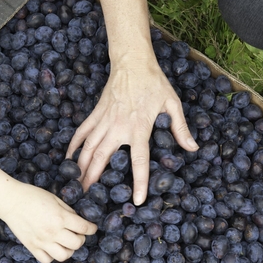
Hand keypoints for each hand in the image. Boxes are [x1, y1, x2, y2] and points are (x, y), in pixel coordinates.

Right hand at [0, 166, 96, 262]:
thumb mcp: (55, 199)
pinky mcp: (31, 247)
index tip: (92, 228)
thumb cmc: (33, 195)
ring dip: (69, 250)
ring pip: (63, 256)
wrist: (11, 200)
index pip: (84, 228)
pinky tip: (52, 247)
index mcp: (61, 217)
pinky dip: (52, 256)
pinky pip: (46, 260)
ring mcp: (42, 241)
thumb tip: (77, 220)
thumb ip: (68, 211)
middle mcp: (53, 232)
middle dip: (81, 238)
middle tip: (78, 233)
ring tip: (66, 242)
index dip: (92, 228)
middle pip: (77, 244)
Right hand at [66, 52, 198, 204]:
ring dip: (80, 167)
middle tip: (87, 198)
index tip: (137, 200)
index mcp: (138, 127)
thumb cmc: (154, 82)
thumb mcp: (172, 103)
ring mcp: (104, 120)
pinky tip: (68, 158)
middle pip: (102, 158)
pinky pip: (81, 131)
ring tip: (75, 185)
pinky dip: (73, 145)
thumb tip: (193, 148)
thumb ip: (180, 128)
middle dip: (93, 180)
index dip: (138, 182)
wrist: (132, 62)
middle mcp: (118, 127)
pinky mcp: (95, 113)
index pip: (138, 160)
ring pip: (88, 147)